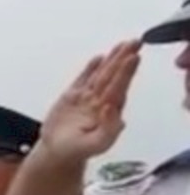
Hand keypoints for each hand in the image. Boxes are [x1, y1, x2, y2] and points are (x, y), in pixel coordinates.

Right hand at [40, 40, 141, 162]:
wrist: (57, 152)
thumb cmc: (78, 150)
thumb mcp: (96, 145)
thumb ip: (108, 130)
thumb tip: (112, 109)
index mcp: (109, 111)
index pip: (119, 87)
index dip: (126, 72)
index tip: (133, 57)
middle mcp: (100, 101)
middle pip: (113, 76)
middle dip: (124, 58)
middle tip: (135, 42)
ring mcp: (87, 97)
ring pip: (101, 74)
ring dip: (112, 59)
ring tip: (123, 44)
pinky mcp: (72, 96)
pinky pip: (83, 79)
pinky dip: (90, 68)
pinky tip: (99, 58)